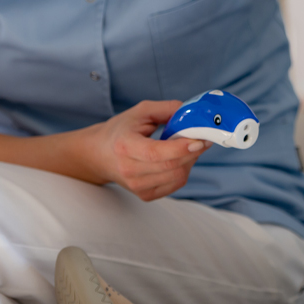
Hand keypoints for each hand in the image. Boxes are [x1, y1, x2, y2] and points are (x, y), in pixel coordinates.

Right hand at [76, 100, 210, 200]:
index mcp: (124, 146)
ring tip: (189, 147)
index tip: (199, 139)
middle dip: (193, 152)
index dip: (181, 148)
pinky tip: (180, 159)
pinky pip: (175, 185)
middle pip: (171, 166)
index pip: (156, 152)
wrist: (100, 154)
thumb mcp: (141, 112)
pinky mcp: (144, 195)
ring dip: (190, 161)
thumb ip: (167, 109)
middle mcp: (128, 169)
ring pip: (177, 177)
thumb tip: (192, 114)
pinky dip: (184, 171)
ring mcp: (136, 185)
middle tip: (203, 139)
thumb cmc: (122, 130)